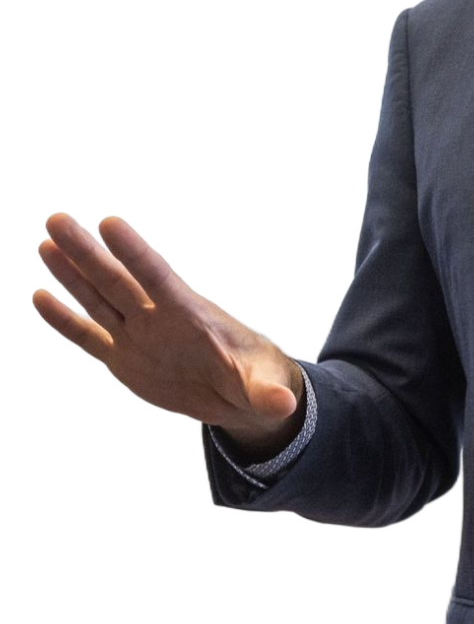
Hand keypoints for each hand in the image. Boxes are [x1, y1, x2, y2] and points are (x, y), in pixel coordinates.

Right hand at [31, 210, 303, 456]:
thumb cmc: (256, 378)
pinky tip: (39, 295)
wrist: (239, 394)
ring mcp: (138, 335)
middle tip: (56, 217)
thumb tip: (284, 406)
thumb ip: (267, 394)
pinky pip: (88, 336)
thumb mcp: (263, 388)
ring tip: (46, 240)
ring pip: (98, 299)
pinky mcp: (123, 358)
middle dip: (87, 252)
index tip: (109, 222)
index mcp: (190, 314)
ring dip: (71, 272)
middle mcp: (158, 317)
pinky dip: (64, 320)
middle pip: (116, 279)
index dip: (133, 251)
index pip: (156, 276)